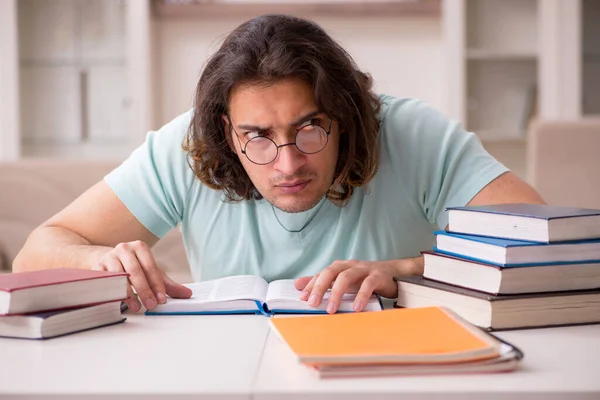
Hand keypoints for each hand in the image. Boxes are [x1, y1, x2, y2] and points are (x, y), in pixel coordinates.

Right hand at [91, 240, 191, 311]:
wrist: (103, 258)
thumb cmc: (132, 267)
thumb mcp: (150, 272)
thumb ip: (167, 284)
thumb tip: (187, 294)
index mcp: (139, 247)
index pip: (151, 267)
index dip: (157, 284)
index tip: (162, 299)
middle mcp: (123, 249)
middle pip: (135, 271)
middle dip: (144, 290)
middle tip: (151, 305)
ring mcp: (108, 257)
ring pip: (119, 276)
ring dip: (128, 293)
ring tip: (136, 307)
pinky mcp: (96, 268)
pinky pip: (105, 282)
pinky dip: (113, 293)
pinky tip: (119, 302)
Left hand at [294, 257, 422, 313]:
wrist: (394, 273)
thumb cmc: (365, 279)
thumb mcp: (342, 281)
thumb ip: (321, 283)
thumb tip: (297, 285)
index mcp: (340, 267)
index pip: (322, 274)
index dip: (311, 285)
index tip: (302, 299)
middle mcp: (350, 265)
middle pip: (331, 272)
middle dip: (320, 287)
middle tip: (313, 303)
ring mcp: (365, 269)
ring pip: (347, 276)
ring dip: (337, 293)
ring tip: (331, 309)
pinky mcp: (378, 276)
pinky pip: (368, 284)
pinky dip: (360, 296)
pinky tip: (355, 308)